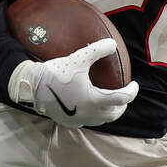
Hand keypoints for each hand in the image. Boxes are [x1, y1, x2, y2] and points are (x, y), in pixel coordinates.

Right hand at [8, 39, 138, 127]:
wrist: (32, 87)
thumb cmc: (56, 73)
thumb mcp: (78, 59)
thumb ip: (97, 51)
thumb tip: (113, 44)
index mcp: (93, 100)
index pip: (121, 99)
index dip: (132, 91)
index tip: (134, 84)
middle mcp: (88, 114)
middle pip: (114, 114)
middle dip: (122, 104)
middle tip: (124, 93)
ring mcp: (79, 120)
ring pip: (102, 120)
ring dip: (110, 111)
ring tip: (111, 100)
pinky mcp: (69, 122)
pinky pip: (89, 121)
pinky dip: (96, 114)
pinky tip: (92, 105)